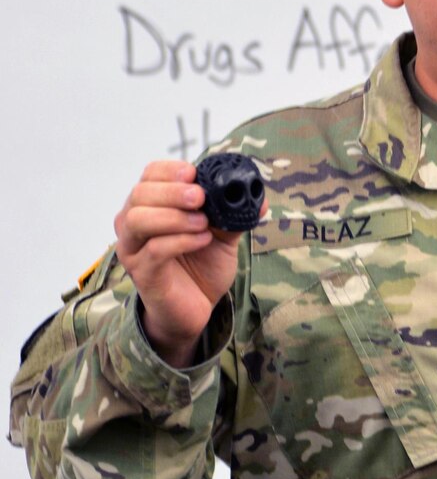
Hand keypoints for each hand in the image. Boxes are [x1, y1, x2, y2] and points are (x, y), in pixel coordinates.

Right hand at [114, 160, 262, 367]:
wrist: (196, 308)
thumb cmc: (202, 267)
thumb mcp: (223, 236)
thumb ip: (235, 215)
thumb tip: (261, 198)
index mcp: (152, 206)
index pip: (150, 175)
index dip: (170, 170)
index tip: (194, 174)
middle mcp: (134, 223)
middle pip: (140, 193)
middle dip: (173, 192)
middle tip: (201, 198)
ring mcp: (133, 248)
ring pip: (139, 220)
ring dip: (174, 216)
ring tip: (204, 223)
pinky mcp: (142, 272)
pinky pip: (154, 250)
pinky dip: (180, 240)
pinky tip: (203, 240)